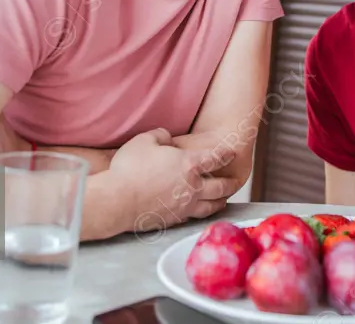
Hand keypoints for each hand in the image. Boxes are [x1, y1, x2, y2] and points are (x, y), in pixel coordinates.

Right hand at [107, 128, 243, 233]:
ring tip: (223, 200)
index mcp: (189, 164)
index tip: (232, 152)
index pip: (216, 158)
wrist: (118, 201)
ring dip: (220, 201)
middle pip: (221, 186)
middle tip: (235, 182)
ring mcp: (185, 206)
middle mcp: (193, 187)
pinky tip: (198, 211)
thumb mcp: (144, 140)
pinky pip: (194, 216)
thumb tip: (167, 138)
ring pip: (212, 206)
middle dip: (230, 183)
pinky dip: (201, 213)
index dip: (226, 154)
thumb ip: (160, 135)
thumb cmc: (130, 168)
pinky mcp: (174, 220)